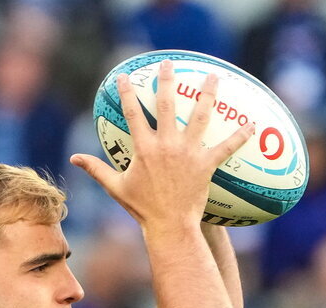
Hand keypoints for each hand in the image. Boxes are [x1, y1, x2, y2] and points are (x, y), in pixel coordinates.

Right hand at [71, 60, 254, 230]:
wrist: (169, 225)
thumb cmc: (142, 208)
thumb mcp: (116, 187)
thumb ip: (96, 169)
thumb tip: (73, 159)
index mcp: (144, 148)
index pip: (133, 113)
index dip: (126, 93)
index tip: (124, 76)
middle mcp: (166, 145)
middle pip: (167, 105)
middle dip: (166, 81)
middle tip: (168, 64)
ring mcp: (188, 153)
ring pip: (200, 117)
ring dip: (208, 95)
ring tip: (213, 77)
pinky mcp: (206, 164)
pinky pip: (225, 147)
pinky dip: (239, 136)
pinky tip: (251, 124)